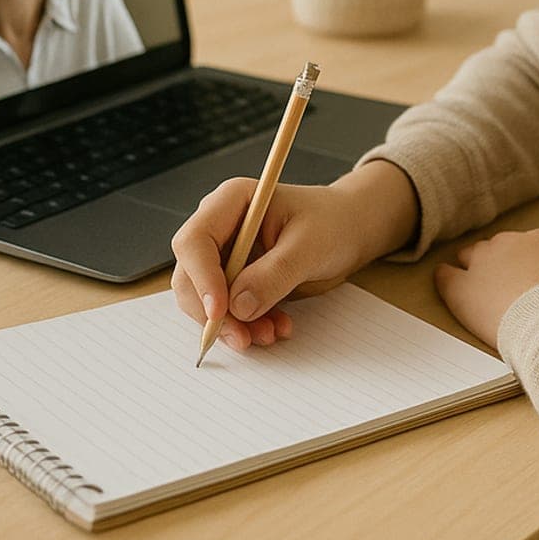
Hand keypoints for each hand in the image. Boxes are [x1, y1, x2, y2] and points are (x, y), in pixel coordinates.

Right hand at [170, 162, 417, 352]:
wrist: (348, 230)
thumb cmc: (332, 223)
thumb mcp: (309, 245)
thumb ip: (274, 273)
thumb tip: (238, 306)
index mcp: (232, 202)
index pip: (194, 240)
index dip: (201, 278)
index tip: (221, 311)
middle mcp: (220, 227)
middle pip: (190, 275)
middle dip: (214, 312)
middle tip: (243, 338)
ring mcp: (225, 255)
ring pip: (205, 299)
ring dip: (232, 325)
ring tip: (271, 333)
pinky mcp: (235, 279)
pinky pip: (227, 311)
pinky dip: (247, 326)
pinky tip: (276, 327)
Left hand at [434, 228, 538, 350]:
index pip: (526, 246)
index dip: (525, 264)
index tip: (528, 278)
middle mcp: (509, 244)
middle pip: (496, 248)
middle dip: (499, 264)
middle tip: (502, 285)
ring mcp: (483, 264)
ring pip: (471, 258)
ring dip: (475, 271)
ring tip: (478, 288)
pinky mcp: (462, 288)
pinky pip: (446, 275)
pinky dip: (446, 279)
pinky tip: (446, 282)